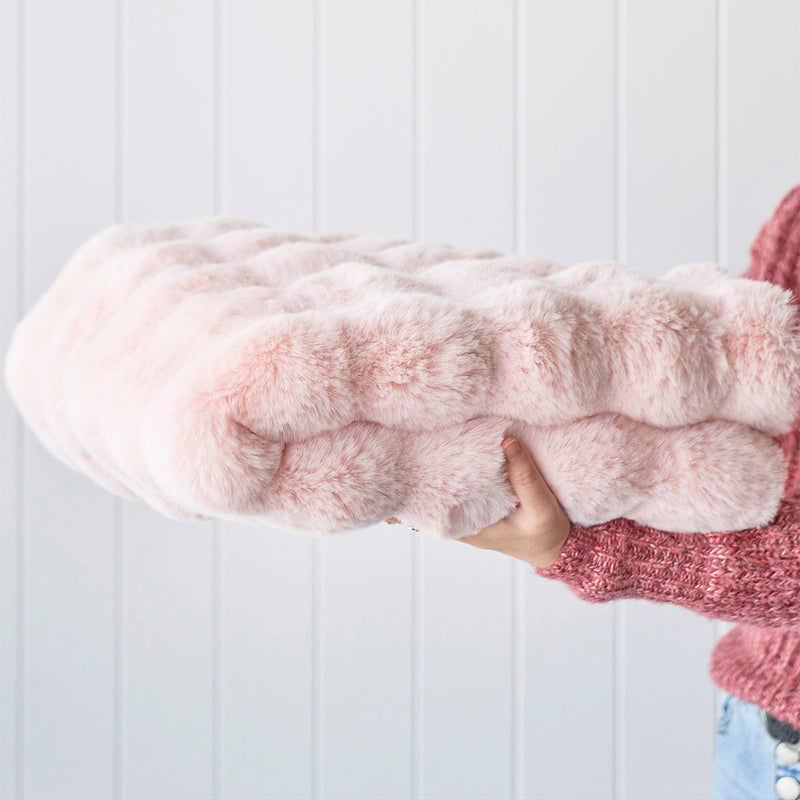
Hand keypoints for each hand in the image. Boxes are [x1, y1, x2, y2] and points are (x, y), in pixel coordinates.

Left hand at [385, 436, 570, 567]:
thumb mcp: (540, 504)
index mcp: (472, 529)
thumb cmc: (548, 532)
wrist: (558, 548)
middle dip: (421, 482)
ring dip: (437, 479)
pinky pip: (461, 494)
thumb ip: (524, 475)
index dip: (417, 494)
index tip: (405, 472)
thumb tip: (506, 441)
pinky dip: (455, 479)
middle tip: (406, 454)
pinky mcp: (480, 511)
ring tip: (422, 450)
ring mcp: (471, 520)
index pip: (433, 511)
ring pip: (445, 499)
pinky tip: (450, 458)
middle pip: (434, 504)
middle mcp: (465, 527)